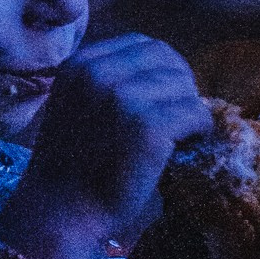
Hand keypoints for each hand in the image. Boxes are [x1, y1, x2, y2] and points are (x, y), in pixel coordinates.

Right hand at [0, 35, 210, 258]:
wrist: (60, 214)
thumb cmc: (69, 169)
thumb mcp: (75, 106)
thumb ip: (106, 82)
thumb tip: (163, 73)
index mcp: (78, 65)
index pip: (139, 44)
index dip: (161, 67)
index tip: (165, 93)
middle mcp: (98, 72)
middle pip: (164, 58)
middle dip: (179, 84)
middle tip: (181, 114)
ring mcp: (124, 97)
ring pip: (183, 85)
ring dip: (189, 108)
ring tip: (184, 133)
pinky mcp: (149, 126)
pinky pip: (195, 113)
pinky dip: (200, 129)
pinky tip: (188, 146)